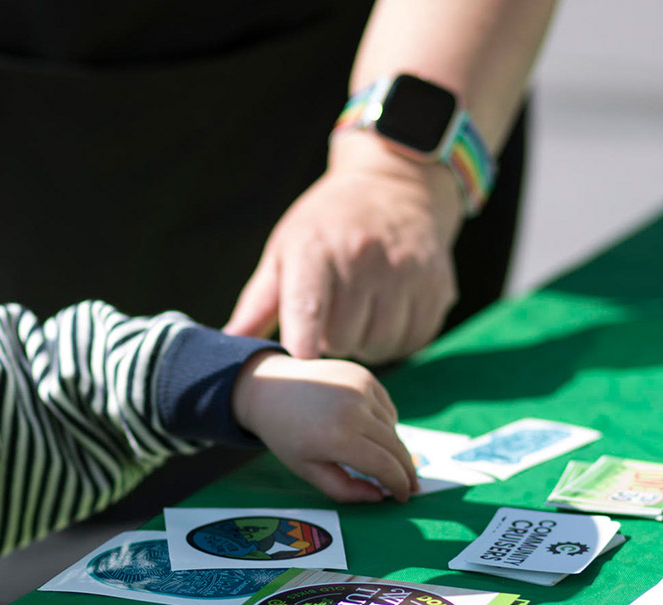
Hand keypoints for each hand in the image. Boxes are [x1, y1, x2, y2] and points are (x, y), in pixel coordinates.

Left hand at [225, 136, 462, 362]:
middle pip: (342, 340)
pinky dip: (396, 337)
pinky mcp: (438, 287)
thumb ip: (257, 305)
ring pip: (378, 346)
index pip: (309, 307)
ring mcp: (407, 272)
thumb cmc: (326, 227)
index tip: (302, 361)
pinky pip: (411, 341)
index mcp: (317, 250)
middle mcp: (364, 258)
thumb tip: (223, 347)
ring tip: (359, 310)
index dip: (304, 341)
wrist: (398, 185)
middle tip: (332, 314)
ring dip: (365, 341)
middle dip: (332, 339)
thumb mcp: (285, 252)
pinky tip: (387, 311)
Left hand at [232, 349, 417, 501]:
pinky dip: (384, 423)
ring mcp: (361, 388)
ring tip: (378, 458)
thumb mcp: (307, 470)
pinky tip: (367, 430)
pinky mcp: (364, 376)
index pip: (384, 465)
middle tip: (411, 488)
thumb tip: (380, 496)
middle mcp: (354, 409)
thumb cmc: (286, 436)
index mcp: (337, 437)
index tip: (404, 498)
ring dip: (392, 447)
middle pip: (396, 447)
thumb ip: (343, 489)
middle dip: (406, 470)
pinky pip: (387, 408)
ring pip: (393, 427)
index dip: (398, 485)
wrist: (269, 389)